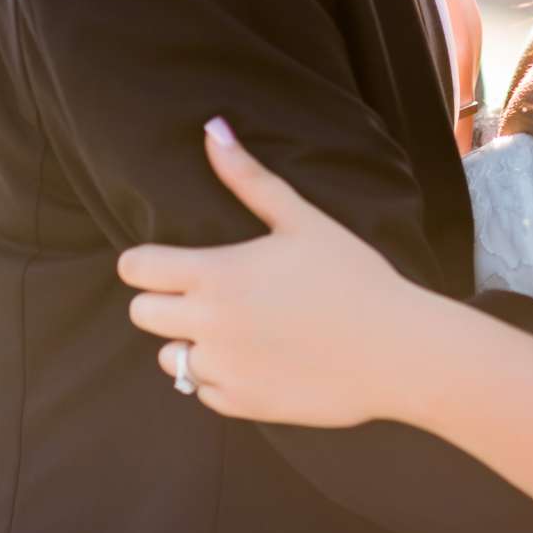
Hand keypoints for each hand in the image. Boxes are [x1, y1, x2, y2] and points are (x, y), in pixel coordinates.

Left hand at [117, 118, 432, 426]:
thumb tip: (212, 128)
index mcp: (215, 275)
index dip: (146, 262)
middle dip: (165, 300)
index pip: (135, 269)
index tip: (171, 261)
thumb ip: (248, 178)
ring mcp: (222, 369)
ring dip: (191, 341)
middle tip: (211, 292)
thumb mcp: (302, 220)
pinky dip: (222, 376)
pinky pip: (204, 390)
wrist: (397, 350)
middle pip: (141, 313)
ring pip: (169, 357)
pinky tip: (261, 357)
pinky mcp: (240, 404)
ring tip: (239, 327)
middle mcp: (208, 325)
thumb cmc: (353, 276)